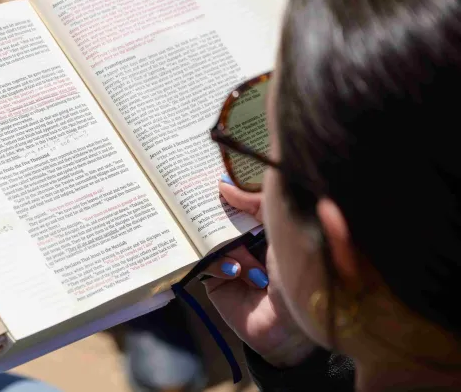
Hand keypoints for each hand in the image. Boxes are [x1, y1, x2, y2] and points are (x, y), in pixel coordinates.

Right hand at [201, 182, 316, 366]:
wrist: (292, 326)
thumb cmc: (300, 274)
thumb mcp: (282, 228)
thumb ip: (256, 202)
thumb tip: (223, 183)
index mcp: (270, 226)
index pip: (243, 201)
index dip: (231, 189)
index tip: (215, 175)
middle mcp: (250, 242)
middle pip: (222, 217)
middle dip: (216, 212)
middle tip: (203, 199)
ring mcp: (231, 261)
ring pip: (211, 238)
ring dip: (228, 246)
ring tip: (246, 261)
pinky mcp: (215, 282)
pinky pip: (206, 262)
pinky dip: (219, 264)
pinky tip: (238, 274)